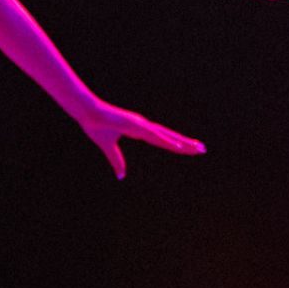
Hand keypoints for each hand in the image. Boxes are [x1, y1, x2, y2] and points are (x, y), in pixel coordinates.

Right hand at [74, 100, 205, 178]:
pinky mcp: (136, 125)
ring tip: (198, 148)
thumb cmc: (96, 125)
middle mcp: (144, 127)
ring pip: (167, 136)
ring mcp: (142, 125)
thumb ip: (116, 161)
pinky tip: (179, 146)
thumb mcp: (108, 147)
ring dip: (183, 143)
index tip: (189, 150)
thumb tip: (121, 176)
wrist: (86, 112)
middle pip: (169, 138)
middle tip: (203, 149)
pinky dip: (167, 141)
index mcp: (139, 131)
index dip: (176, 145)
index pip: (162, 140)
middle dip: (186, 144)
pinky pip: (155, 135)